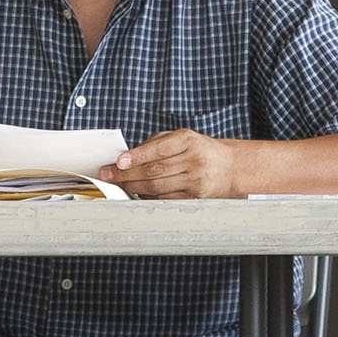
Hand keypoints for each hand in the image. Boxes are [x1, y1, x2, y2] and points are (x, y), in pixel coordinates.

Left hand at [102, 129, 239, 200]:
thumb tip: (126, 157)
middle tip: (109, 175)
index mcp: (188, 141)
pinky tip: (137, 192)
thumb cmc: (199, 150)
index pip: (158, 150)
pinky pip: (164, 198)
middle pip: (154, 170)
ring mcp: (195, 180)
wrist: (228, 167)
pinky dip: (147, 196)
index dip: (136, 157)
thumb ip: (154, 144)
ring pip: (157, 187)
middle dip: (127, 174)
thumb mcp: (180, 138)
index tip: (118, 162)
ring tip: (119, 184)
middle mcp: (193, 160)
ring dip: (133, 187)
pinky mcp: (194, 197)